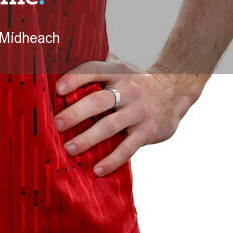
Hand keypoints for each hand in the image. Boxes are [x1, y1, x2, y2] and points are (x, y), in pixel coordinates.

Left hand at [53, 53, 198, 176]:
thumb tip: (66, 62)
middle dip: (75, 113)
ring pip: (109, 126)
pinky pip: (127, 148)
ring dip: (87, 139)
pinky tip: (97, 170)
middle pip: (98, 101)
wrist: (176, 89)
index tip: (57, 89)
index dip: (75, 78)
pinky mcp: (147, 131)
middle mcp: (128, 90)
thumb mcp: (122, 67)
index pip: (94, 70)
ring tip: (69, 148)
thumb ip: (100, 66)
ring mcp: (138, 112)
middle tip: (57, 124)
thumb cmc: (138, 80)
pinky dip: (112, 160)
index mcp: (118, 72)